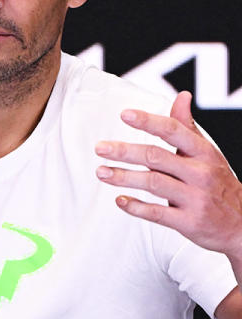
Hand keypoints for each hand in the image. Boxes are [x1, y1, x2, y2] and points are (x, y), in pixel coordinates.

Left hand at [94, 91, 241, 257]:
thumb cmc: (217, 183)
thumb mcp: (207, 153)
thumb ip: (187, 127)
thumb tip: (182, 96)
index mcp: (204, 153)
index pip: (174, 131)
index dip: (148, 121)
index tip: (125, 115)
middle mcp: (200, 173)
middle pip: (156, 157)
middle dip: (124, 151)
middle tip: (100, 148)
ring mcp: (195, 198)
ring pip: (153, 183)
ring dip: (123, 177)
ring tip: (102, 172)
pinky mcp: (189, 222)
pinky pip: (157, 213)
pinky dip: (135, 206)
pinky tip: (120, 200)